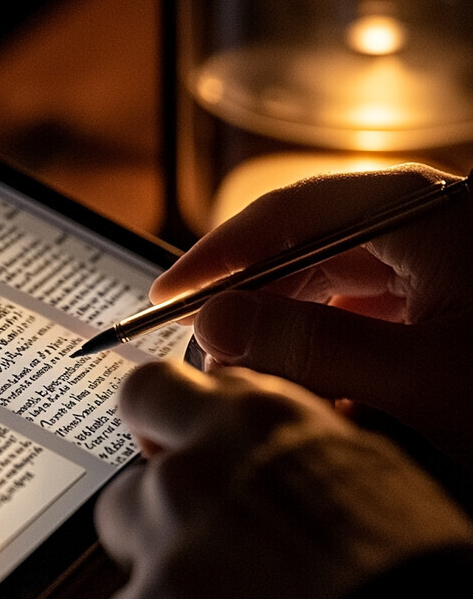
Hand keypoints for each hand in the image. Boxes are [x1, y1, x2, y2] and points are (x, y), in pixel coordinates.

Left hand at [94, 360, 472, 598]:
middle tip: (208, 558)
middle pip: (127, 496)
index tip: (163, 444)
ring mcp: (163, 580)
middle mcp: (190, 492)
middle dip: (156, 526)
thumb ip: (279, 442)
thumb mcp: (362, 467)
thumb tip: (243, 432)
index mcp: (248, 431)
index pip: (150, 391)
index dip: (153, 423)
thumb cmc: (422, 573)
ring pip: (128, 583)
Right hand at [151, 165, 472, 464]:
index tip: (167, 293)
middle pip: (299, 249)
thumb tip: (217, 322)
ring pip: (323, 285)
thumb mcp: (422, 376)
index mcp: (423, 214)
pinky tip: (307, 385)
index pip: (287, 216)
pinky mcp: (431, 302)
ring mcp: (427, 265)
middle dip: (246, 301)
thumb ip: (310, 345)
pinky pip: (353, 313)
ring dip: (280, 330)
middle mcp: (421, 227)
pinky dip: (320, 348)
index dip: (217, 255)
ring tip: (249, 374)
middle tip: (202, 347)